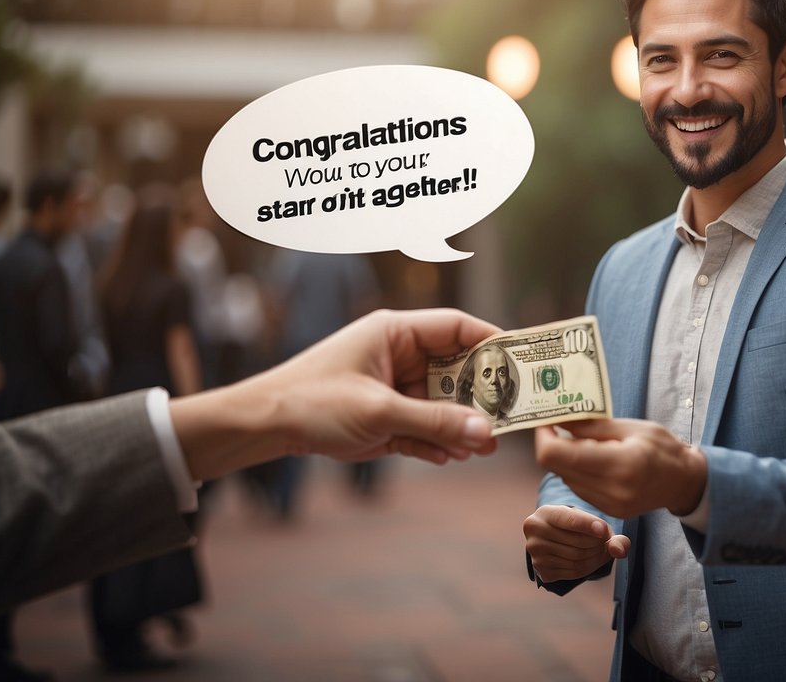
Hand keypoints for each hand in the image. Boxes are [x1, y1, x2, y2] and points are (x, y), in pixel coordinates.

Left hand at [172, 308, 500, 479]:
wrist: (262, 427)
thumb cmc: (312, 401)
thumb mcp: (380, 412)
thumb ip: (435, 422)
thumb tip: (486, 433)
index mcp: (396, 332)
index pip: (458, 328)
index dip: (493, 343)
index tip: (523, 364)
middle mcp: (398, 355)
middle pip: (456, 369)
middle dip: (480, 397)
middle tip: (509, 418)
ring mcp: (393, 387)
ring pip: (442, 403)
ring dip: (460, 425)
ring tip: (482, 448)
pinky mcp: (385, 417)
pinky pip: (423, 427)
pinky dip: (437, 442)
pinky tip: (450, 458)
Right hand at [524, 505, 628, 583]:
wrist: (556, 538)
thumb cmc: (576, 525)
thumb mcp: (587, 520)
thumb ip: (609, 533)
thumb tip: (619, 551)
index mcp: (545, 513)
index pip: (568, 519)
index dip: (587, 525)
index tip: (604, 530)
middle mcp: (535, 532)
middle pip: (577, 543)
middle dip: (599, 544)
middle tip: (607, 542)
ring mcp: (536, 553)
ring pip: (577, 559)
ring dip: (597, 558)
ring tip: (602, 550)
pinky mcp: (542, 570)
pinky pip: (573, 572)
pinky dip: (588, 568)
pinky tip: (592, 560)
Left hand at [534, 420, 706, 518]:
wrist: (684, 481)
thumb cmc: (663, 448)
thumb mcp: (630, 427)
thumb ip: (592, 426)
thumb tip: (557, 419)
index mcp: (619, 463)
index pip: (558, 455)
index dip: (543, 437)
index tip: (546, 421)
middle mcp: (611, 489)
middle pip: (556, 468)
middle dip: (552, 444)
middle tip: (560, 426)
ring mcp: (609, 505)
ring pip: (565, 478)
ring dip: (566, 459)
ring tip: (587, 443)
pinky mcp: (608, 511)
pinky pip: (578, 488)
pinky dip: (577, 471)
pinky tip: (594, 459)